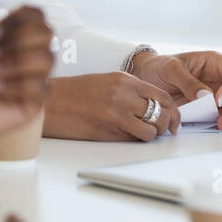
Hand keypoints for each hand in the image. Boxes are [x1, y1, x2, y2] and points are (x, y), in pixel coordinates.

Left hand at [0, 0, 54, 140]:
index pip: (38, 15)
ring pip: (47, 60)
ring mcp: (31, 79)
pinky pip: (40, 86)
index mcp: (12, 33)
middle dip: (12, 46)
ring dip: (12, 66)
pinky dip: (14, 87)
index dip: (16, 23)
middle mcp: (25, 54)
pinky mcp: (32, 103)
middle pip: (47, 35)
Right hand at [43, 72, 179, 140]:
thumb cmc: (74, 93)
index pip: (161, 96)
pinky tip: (128, 137)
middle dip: (166, 124)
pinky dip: (136, 141)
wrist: (50, 103)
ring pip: (152, 130)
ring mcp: (117, 114)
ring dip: (151, 135)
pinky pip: (134, 140)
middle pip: (162, 113)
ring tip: (142, 134)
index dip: (171, 109)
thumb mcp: (106, 81)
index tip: (171, 117)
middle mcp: (124, 95)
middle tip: (163, 129)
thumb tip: (150, 107)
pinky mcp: (108, 131)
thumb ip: (129, 91)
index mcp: (124, 80)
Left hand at [131, 50, 221, 130]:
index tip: (217, 100)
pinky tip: (217, 125)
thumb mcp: (170, 69)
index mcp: (215, 62)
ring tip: (221, 124)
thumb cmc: (160, 67)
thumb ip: (188, 82)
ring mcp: (221, 93)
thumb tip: (207, 97)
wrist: (147, 78)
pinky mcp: (214, 108)